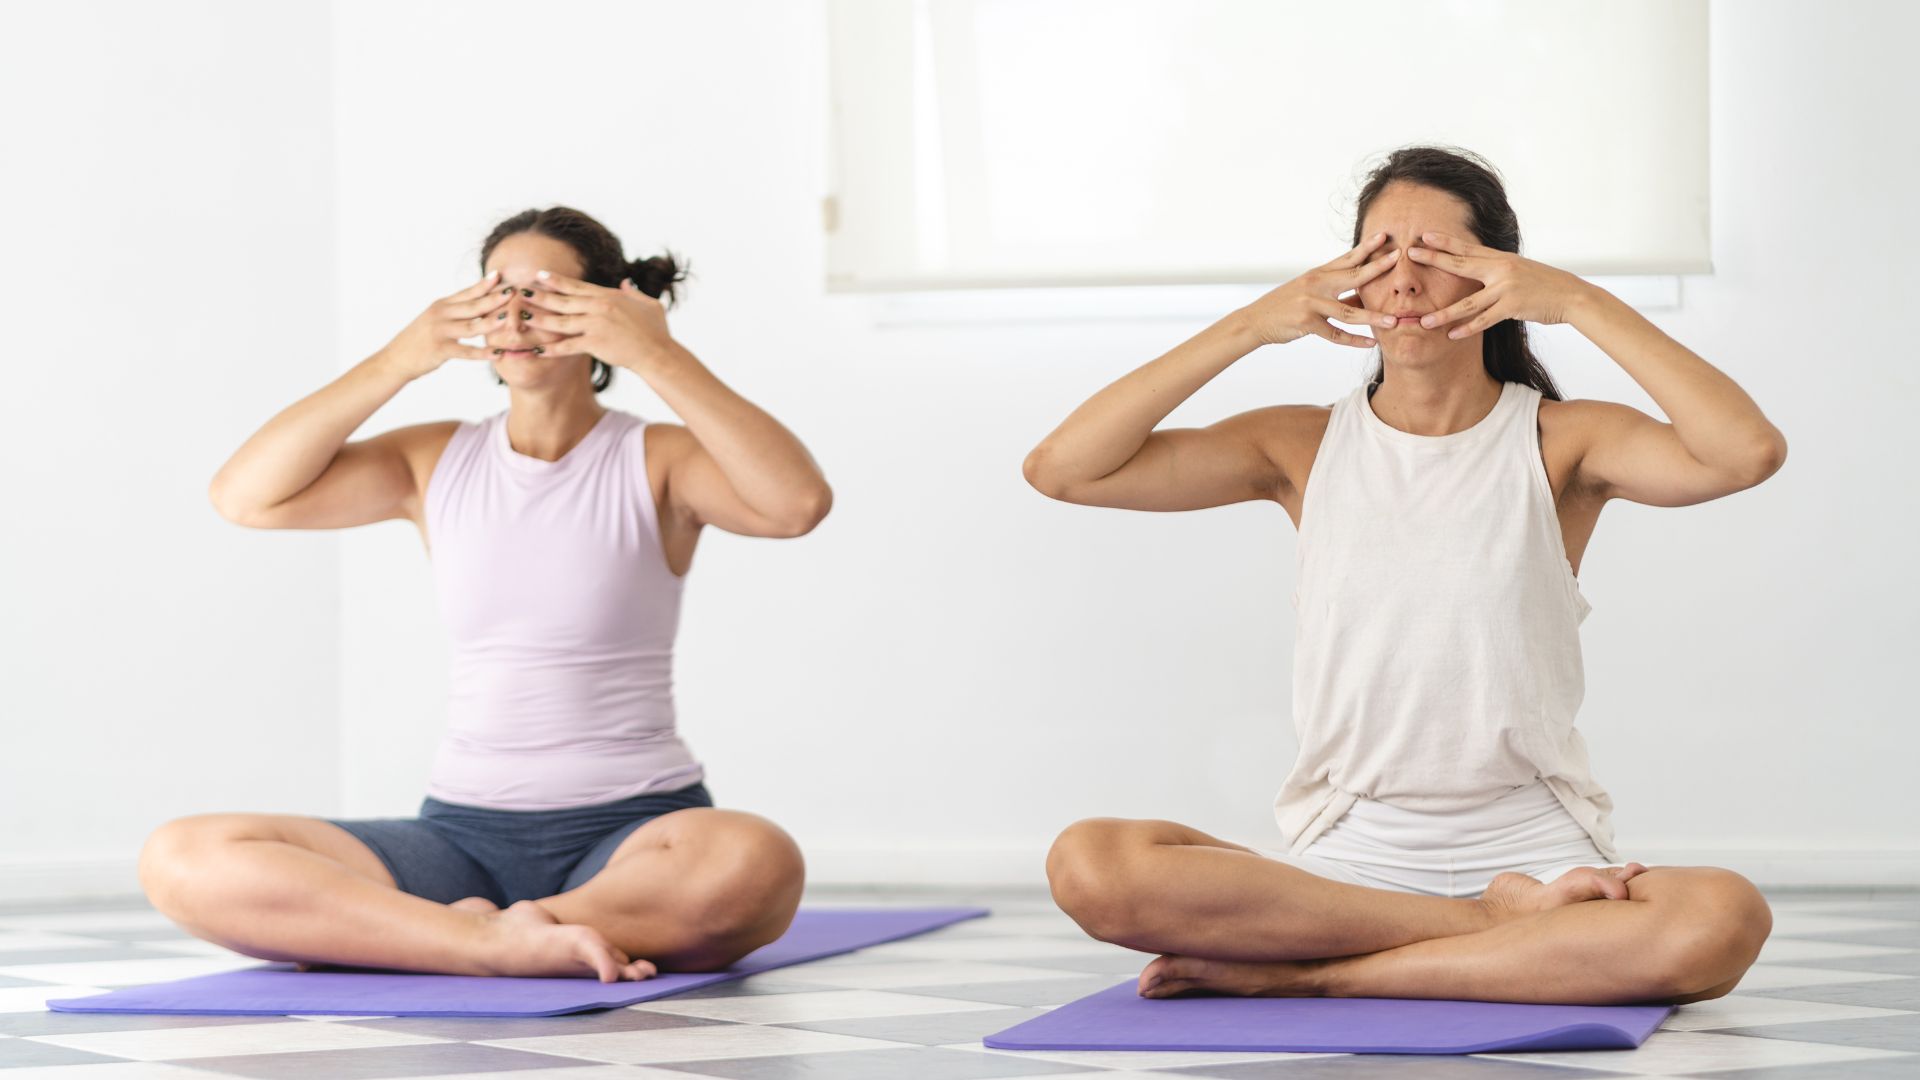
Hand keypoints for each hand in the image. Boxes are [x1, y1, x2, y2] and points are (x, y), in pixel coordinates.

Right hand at [376, 271, 512, 378]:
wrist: (396, 358)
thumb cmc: (420, 339)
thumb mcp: (436, 318)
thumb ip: (455, 310)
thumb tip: (478, 301)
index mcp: (442, 305)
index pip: (467, 292)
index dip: (484, 284)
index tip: (501, 275)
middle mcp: (441, 314)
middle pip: (473, 306)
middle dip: (494, 299)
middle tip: (514, 292)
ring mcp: (440, 331)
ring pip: (472, 327)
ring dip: (492, 322)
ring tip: (511, 319)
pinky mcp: (440, 350)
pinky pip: (465, 351)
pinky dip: (483, 353)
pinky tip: (498, 353)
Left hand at [523, 270, 673, 373]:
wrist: (658, 353)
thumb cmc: (656, 331)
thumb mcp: (649, 304)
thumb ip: (634, 292)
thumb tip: (626, 282)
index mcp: (609, 296)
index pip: (577, 286)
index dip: (556, 281)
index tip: (539, 275)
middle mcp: (599, 307)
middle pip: (562, 300)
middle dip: (540, 295)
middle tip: (520, 292)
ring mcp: (595, 324)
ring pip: (560, 320)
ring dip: (539, 319)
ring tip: (522, 317)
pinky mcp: (595, 343)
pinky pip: (567, 345)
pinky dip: (552, 347)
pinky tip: (537, 349)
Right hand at [1234, 232, 1400, 347]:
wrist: (1255, 321)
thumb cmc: (1284, 306)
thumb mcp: (1307, 291)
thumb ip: (1333, 289)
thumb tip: (1365, 292)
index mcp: (1317, 274)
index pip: (1347, 258)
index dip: (1366, 248)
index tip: (1385, 237)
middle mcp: (1316, 284)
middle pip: (1353, 276)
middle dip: (1377, 268)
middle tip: (1399, 259)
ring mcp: (1311, 303)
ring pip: (1348, 311)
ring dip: (1373, 317)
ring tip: (1394, 320)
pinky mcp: (1306, 323)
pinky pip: (1335, 334)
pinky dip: (1354, 341)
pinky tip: (1370, 343)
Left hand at [1407, 231, 1591, 337]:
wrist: (1571, 296)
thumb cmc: (1544, 285)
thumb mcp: (1519, 270)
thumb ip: (1498, 270)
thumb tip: (1480, 269)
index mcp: (1501, 259)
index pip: (1467, 248)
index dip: (1445, 242)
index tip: (1424, 236)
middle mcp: (1501, 269)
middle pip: (1460, 264)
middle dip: (1433, 259)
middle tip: (1409, 255)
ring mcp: (1506, 288)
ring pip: (1467, 303)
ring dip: (1444, 313)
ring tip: (1423, 321)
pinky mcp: (1512, 307)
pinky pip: (1484, 320)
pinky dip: (1467, 329)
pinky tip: (1451, 335)